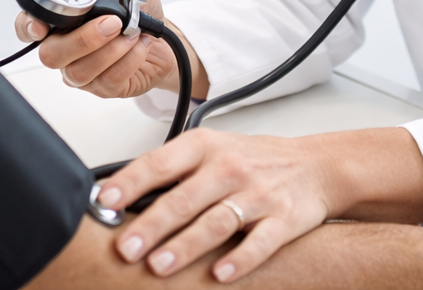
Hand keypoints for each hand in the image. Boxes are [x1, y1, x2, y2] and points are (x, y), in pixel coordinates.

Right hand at [12, 0, 203, 98]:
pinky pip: (107, 80)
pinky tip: (139, 46)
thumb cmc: (138, 16)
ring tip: (131, 33)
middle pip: (51, 55)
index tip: (41, 26)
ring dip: (109, 51)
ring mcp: (81, 72)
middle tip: (112, 22)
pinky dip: (128, 60)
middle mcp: (65, 49)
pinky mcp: (103, 88)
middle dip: (82, 39)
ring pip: (78, 71)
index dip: (28, 27)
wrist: (164, 42)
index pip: (28, 27)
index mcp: (61, 21)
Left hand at [94, 126, 422, 283]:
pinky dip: (240, 259)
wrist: (316, 165)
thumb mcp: (212, 151)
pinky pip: (260, 242)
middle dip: (152, 225)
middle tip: (126, 248)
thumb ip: (172, 171)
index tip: (106, 202)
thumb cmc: (254, 160)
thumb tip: (118, 196)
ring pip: (216, 222)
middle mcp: (229, 168)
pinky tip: (220, 274)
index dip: (131, 182)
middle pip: (184, 197)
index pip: (160, 163)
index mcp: (205, 147)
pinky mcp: (283, 219)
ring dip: (186, 246)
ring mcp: (258, 194)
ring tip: (159, 266)